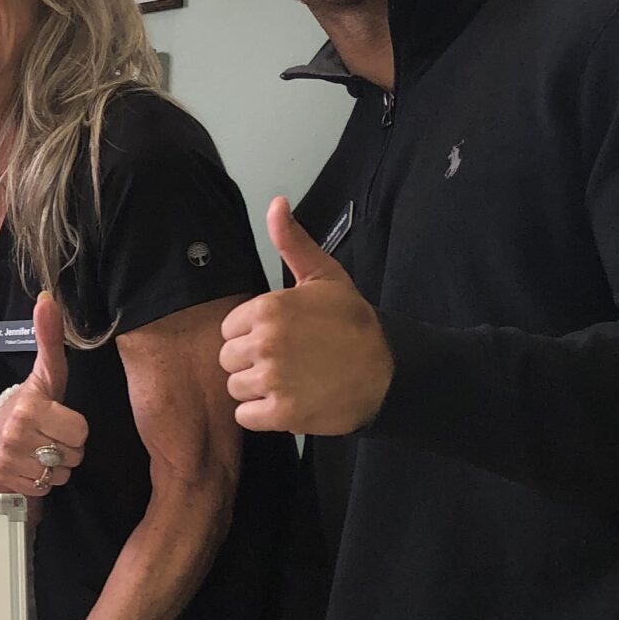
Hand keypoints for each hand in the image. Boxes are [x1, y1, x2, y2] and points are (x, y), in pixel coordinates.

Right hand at [0, 293, 87, 495]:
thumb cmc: (33, 401)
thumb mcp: (48, 372)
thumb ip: (51, 337)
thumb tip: (49, 298)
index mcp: (30, 407)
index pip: (80, 431)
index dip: (76, 427)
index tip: (60, 418)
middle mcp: (16, 434)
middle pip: (73, 455)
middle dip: (68, 448)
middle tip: (51, 435)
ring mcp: (8, 458)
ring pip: (60, 473)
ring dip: (57, 466)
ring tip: (42, 449)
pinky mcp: (4, 478)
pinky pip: (44, 487)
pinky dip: (43, 480)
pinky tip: (32, 463)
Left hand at [220, 197, 391, 433]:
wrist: (389, 371)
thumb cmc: (354, 323)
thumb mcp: (324, 276)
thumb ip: (292, 242)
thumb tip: (276, 203)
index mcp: (268, 308)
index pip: (229, 328)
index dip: (252, 334)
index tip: (282, 337)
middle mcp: (265, 342)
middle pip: (228, 359)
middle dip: (252, 362)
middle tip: (287, 361)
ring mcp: (273, 379)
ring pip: (235, 388)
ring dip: (257, 389)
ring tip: (291, 381)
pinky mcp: (282, 413)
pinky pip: (246, 417)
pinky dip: (263, 415)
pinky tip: (289, 402)